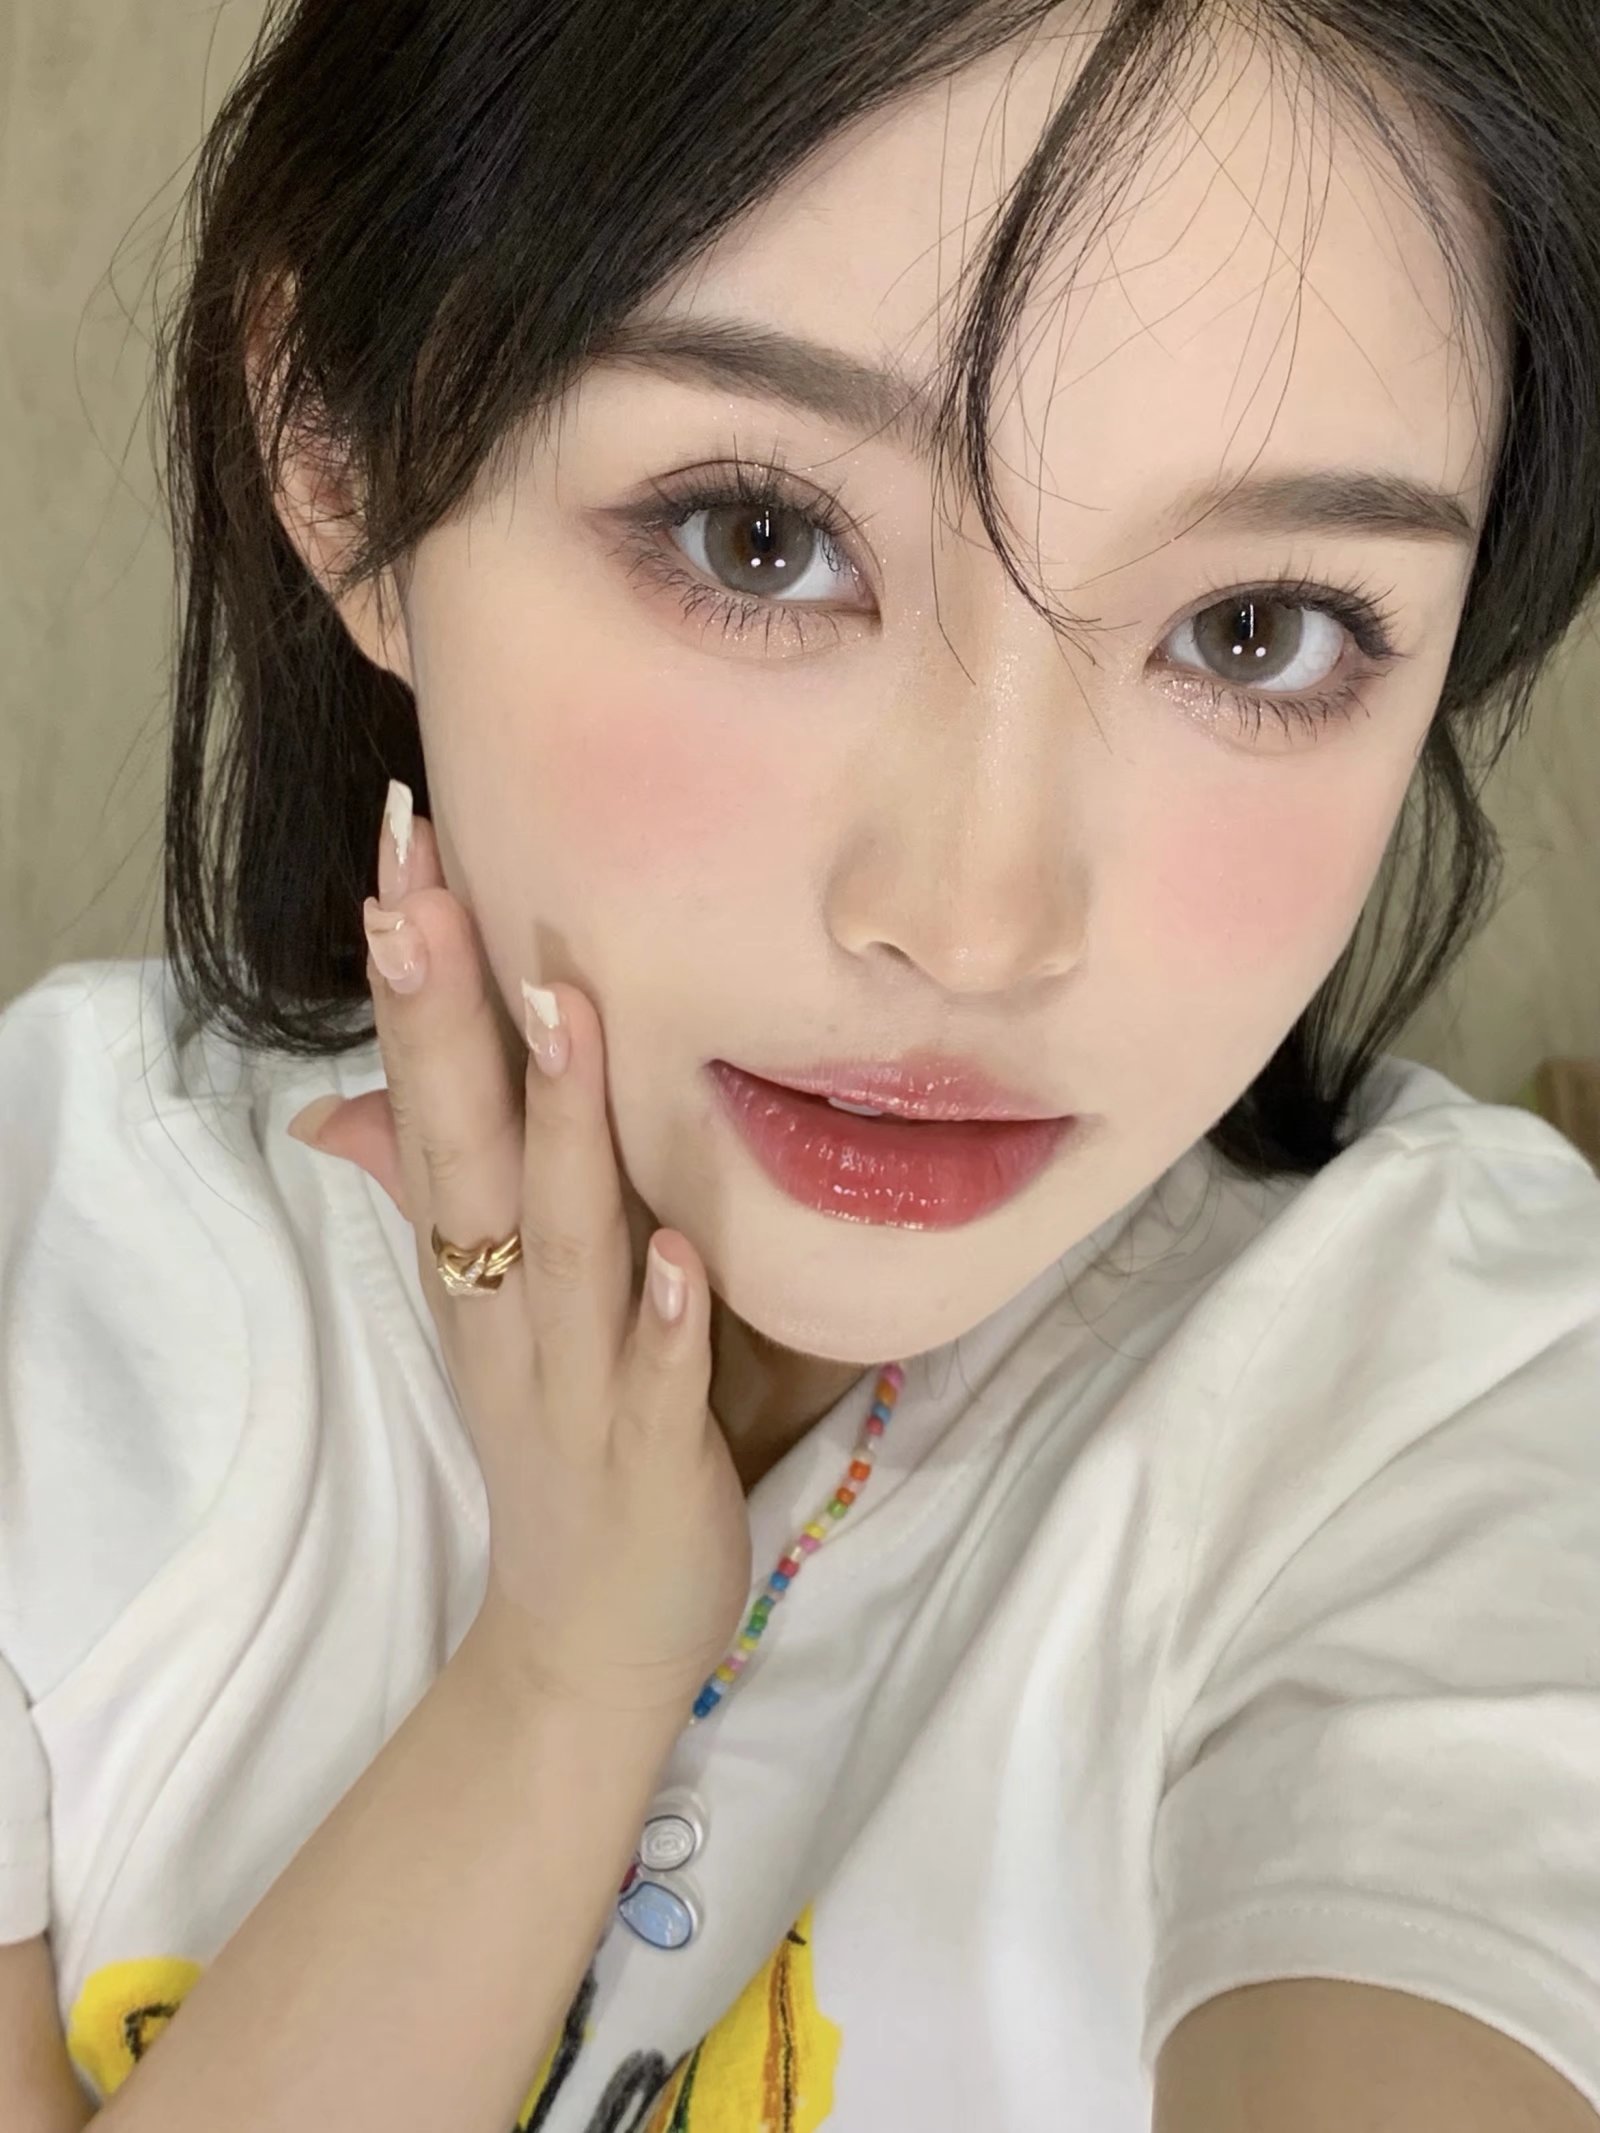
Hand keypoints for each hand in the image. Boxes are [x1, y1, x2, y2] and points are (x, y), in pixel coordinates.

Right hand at [287, 785, 752, 1724]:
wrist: (581, 1645)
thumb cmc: (564, 1446)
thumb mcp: (498, 1309)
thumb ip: (444, 1198)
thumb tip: (344, 1105)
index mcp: (479, 1262)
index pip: (435, 1098)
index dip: (417, 980)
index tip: (402, 850)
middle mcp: (506, 1308)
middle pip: (464, 1149)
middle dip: (442, 1018)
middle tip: (416, 886)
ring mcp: (571, 1384)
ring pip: (561, 1245)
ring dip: (560, 1129)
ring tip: (567, 1011)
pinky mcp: (645, 1463)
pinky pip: (654, 1387)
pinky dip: (663, 1325)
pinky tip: (683, 1260)